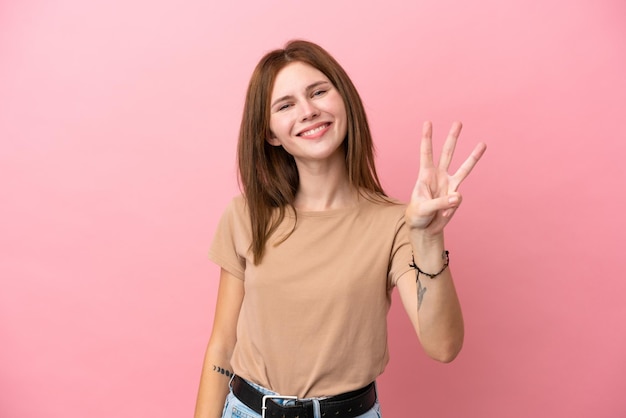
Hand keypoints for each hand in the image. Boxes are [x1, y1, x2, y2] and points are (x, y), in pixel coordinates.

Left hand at [405, 121, 485, 236]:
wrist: (424, 228)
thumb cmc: (417, 215)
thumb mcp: (423, 208)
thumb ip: (440, 203)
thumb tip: (458, 196)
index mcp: (425, 175)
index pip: (426, 153)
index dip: (427, 138)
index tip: (427, 122)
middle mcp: (438, 176)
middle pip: (447, 153)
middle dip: (452, 138)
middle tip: (458, 122)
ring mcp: (449, 185)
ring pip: (463, 168)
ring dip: (473, 156)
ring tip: (483, 144)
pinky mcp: (456, 196)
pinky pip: (458, 199)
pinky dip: (450, 208)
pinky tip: (442, 215)